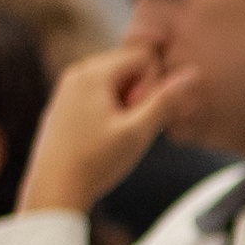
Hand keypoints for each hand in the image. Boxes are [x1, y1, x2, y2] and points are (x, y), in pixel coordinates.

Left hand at [18, 45, 200, 214]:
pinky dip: (109, 109)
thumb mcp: (138, 132)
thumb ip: (166, 101)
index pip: (142, 56)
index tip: (142, 112)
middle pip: (127, 66)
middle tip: (131, 124)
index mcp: (93, 74)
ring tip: (117, 132)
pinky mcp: (63, 104)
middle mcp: (76, 73)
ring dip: (125, 103)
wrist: (53, 188)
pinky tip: (103, 137)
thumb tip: (191, 75)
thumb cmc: (95, 162)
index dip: (153, 83)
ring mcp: (66, 88)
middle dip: (139, 92)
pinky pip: (97, 94)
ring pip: (114, 81)